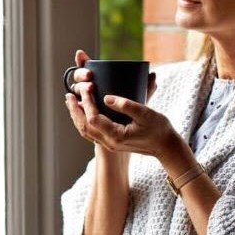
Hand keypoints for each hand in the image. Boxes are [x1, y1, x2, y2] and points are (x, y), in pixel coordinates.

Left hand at [65, 49, 182, 160]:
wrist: (165, 147)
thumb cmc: (158, 129)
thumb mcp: (145, 113)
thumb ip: (126, 105)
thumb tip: (107, 97)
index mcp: (117, 136)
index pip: (94, 118)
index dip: (87, 102)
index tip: (88, 88)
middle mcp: (109, 142)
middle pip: (84, 126)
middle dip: (75, 110)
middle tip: (69, 94)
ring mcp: (109, 144)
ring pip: (85, 131)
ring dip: (77, 116)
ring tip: (71, 101)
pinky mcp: (111, 142)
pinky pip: (92, 132)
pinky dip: (84, 121)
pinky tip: (83, 111)